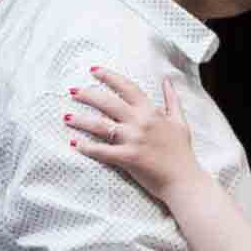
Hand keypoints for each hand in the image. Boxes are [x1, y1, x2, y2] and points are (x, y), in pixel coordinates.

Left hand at [66, 68, 206, 201]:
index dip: (109, 77)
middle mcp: (140, 122)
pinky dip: (87, 147)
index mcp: (151, 111)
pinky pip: (101, 150)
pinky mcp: (127, 157)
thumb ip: (172, 100)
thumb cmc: (182, 151)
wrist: (184, 179)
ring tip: (66, 117)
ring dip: (80, 120)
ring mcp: (133, 140)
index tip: (93, 71)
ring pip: (100, 125)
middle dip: (88, 94)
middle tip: (72, 91)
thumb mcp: (180, 121)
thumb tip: (167, 81)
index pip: (127, 87)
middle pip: (108, 102)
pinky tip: (75, 143)